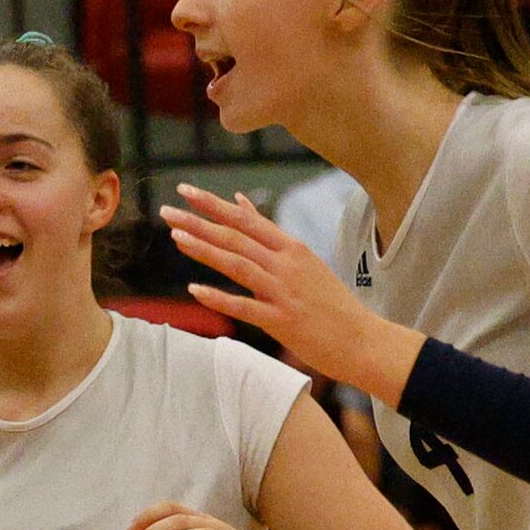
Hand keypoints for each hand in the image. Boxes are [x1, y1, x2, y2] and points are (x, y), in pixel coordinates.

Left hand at [162, 186, 420, 398]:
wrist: (362, 338)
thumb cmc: (328, 302)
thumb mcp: (302, 260)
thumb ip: (267, 234)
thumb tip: (239, 202)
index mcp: (291, 248)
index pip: (246, 219)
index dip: (214, 205)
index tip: (186, 190)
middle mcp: (286, 264)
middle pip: (237, 237)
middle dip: (199, 221)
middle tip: (167, 210)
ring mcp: (284, 292)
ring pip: (238, 264)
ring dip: (205, 250)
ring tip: (175, 237)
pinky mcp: (283, 321)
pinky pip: (245, 306)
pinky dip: (220, 297)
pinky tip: (194, 290)